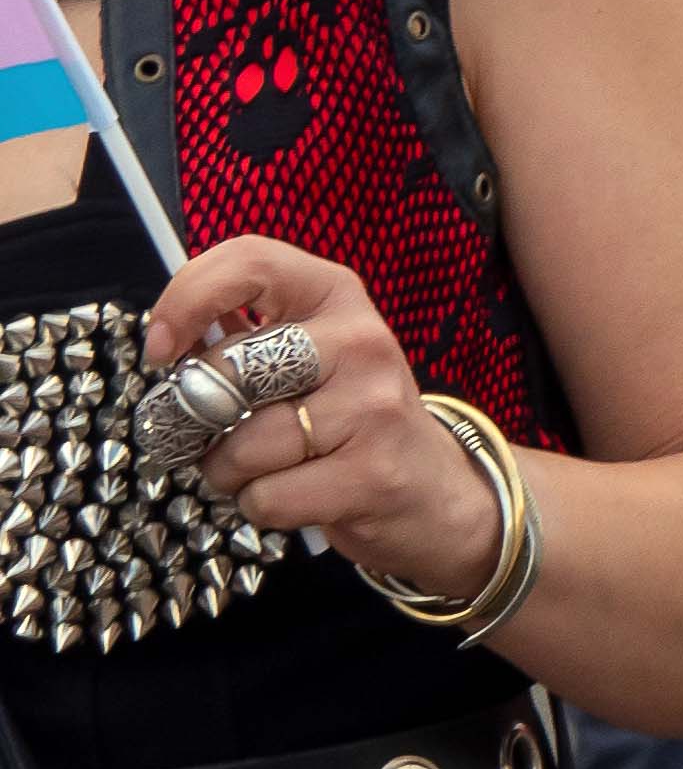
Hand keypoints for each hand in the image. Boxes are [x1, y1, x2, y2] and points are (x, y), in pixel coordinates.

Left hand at [145, 239, 505, 606]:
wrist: (434, 490)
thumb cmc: (350, 415)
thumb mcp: (311, 354)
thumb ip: (245, 334)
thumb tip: (168, 344)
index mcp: (337, 295)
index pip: (249, 263)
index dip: (186, 299)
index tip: (162, 350)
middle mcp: (361, 341)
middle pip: (230, 370)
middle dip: (196, 417)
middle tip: (207, 434)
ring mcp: (372, 408)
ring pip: (242, 446)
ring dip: (227, 472)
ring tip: (261, 469)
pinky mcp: (372, 474)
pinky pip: (267, 496)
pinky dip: (260, 505)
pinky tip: (293, 495)